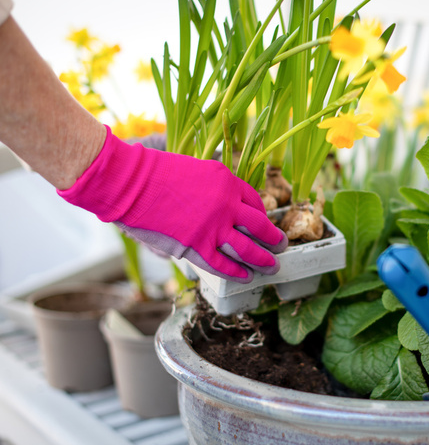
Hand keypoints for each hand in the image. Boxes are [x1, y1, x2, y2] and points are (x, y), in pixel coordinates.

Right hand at [58, 126, 287, 281]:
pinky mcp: (197, 246)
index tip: (265, 222)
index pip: (254, 201)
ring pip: (249, 248)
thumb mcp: (193, 167)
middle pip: (260, 226)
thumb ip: (210, 185)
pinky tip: (245, 277)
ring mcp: (214, 227)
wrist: (130, 182)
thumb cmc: (154, 171)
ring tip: (273, 266)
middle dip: (274, 238)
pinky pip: (224, 265)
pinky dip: (237, 273)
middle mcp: (227, 204)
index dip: (263, 215)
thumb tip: (217, 199)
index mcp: (227, 181)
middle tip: (282, 245)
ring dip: (264, 259)